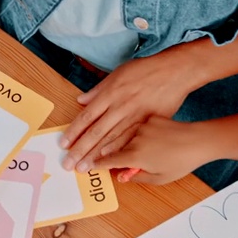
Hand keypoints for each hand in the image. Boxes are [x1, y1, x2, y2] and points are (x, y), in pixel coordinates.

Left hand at [61, 54, 195, 171]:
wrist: (173, 72)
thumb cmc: (145, 70)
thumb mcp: (118, 73)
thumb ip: (99, 90)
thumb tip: (82, 101)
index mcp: (110, 94)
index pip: (87, 116)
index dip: (74, 132)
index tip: (64, 144)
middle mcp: (120, 107)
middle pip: (96, 132)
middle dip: (81, 150)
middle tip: (69, 164)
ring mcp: (134, 117)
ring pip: (111, 139)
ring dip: (96, 155)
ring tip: (85, 167)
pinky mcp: (147, 123)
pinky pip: (130, 140)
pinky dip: (119, 151)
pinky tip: (108, 161)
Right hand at [93, 116, 210, 183]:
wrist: (199, 140)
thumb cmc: (181, 162)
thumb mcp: (160, 177)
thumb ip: (137, 177)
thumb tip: (121, 176)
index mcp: (135, 156)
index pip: (108, 160)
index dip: (95, 163)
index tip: (84, 165)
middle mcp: (134, 139)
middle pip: (109, 144)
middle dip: (92, 150)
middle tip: (79, 154)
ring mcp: (141, 126)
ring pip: (121, 132)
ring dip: (112, 137)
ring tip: (100, 140)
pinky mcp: (149, 118)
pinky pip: (134, 124)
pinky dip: (131, 128)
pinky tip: (125, 128)